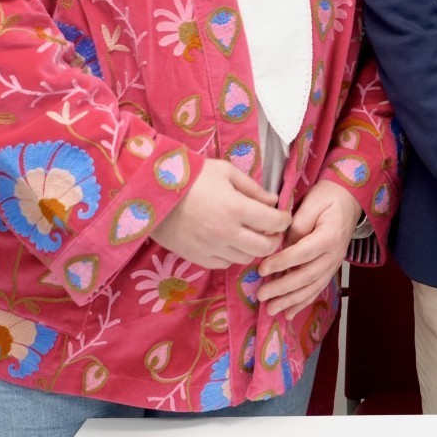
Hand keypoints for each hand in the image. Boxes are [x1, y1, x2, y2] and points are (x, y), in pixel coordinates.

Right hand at [152, 160, 291, 269]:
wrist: (152, 192)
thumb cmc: (191, 175)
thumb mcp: (225, 172)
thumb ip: (253, 188)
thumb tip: (274, 201)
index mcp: (237, 208)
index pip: (274, 222)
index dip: (284, 219)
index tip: (283, 215)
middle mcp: (227, 233)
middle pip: (265, 247)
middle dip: (274, 238)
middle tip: (271, 229)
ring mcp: (211, 248)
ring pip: (246, 258)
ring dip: (253, 248)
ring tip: (250, 235)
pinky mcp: (196, 257)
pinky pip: (224, 264)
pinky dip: (233, 256)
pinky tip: (230, 243)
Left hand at [258, 179, 362, 317]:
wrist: (349, 200)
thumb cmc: (328, 197)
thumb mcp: (312, 202)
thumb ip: (297, 224)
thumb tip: (281, 246)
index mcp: (329, 236)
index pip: (303, 253)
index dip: (282, 263)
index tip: (261, 269)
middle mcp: (334, 255)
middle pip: (307, 276)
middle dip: (283, 288)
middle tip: (261, 295)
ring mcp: (334, 264)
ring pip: (312, 287)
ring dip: (291, 301)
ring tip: (271, 310)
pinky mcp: (330, 269)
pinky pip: (317, 288)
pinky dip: (303, 302)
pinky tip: (288, 314)